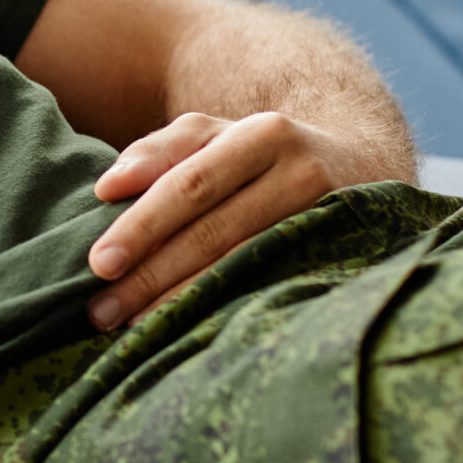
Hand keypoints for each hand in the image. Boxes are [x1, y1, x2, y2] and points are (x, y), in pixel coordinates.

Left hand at [85, 110, 372, 329]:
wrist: (364, 161)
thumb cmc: (261, 152)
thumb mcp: (216, 135)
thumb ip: (160, 151)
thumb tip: (108, 187)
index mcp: (261, 134)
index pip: (190, 185)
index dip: (143, 225)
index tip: (98, 262)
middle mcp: (300, 174)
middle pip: (214, 230)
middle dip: (152, 274)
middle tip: (101, 309)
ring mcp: (327, 219)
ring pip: (244, 266)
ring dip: (182, 300)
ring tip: (131, 326)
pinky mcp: (342, 255)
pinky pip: (273, 286)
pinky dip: (227, 308)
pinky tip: (189, 327)